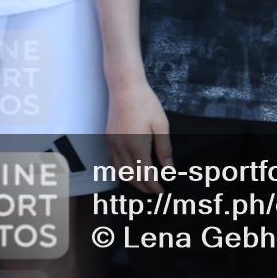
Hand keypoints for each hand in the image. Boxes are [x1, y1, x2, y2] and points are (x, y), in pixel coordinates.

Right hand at [107, 79, 171, 194]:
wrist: (125, 86)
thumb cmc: (145, 102)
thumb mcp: (161, 124)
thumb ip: (164, 148)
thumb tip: (168, 169)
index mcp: (136, 145)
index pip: (145, 174)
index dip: (154, 185)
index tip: (162, 191)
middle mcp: (121, 147)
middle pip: (131, 176)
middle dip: (143, 187)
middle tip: (155, 191)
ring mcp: (112, 143)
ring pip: (120, 171)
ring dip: (131, 181)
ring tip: (144, 184)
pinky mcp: (108, 138)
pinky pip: (113, 162)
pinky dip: (121, 171)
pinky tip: (130, 170)